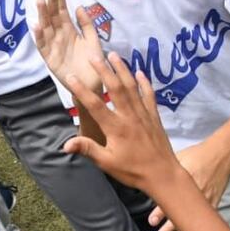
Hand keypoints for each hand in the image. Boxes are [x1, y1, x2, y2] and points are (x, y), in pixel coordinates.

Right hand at [32, 0, 103, 94]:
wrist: (94, 84)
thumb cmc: (93, 62)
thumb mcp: (93, 40)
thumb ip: (87, 24)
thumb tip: (79, 7)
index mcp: (70, 29)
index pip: (62, 10)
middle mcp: (59, 35)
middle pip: (52, 15)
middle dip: (51, 1)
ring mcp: (53, 46)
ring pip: (46, 27)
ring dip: (42, 15)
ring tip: (41, 1)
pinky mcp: (50, 59)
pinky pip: (43, 46)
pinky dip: (39, 37)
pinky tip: (37, 26)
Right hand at [61, 53, 188, 196]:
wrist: (163, 175)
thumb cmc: (133, 170)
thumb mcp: (107, 163)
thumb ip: (88, 149)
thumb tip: (65, 144)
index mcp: (115, 127)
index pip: (95, 105)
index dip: (82, 90)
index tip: (71, 77)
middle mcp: (129, 116)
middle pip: (116, 88)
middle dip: (104, 70)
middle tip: (93, 56)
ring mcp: (143, 114)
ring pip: (132, 87)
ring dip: (122, 69)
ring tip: (113, 55)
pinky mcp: (154, 115)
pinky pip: (149, 94)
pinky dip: (144, 82)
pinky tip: (139, 72)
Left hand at [149, 139, 229, 230]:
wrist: (219, 156)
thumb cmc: (196, 155)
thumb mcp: (177, 159)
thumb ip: (164, 170)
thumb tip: (146, 177)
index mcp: (183, 181)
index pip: (169, 200)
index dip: (159, 212)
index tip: (151, 222)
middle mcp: (194, 192)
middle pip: (179, 214)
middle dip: (167, 228)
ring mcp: (205, 199)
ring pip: (192, 221)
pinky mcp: (213, 202)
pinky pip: (203, 219)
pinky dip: (196, 230)